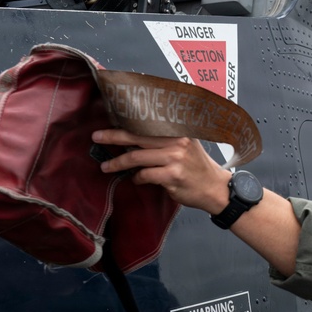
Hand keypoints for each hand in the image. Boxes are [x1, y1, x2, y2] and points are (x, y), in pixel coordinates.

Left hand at [92, 129, 229, 213]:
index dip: (126, 122)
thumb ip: (165, 140)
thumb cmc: (197, 168)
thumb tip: (133, 137)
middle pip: (137, 136)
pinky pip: (144, 175)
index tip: (110, 122)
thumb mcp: (187, 146)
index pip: (147, 124)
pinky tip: (137, 179)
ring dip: (118, 163)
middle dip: (113, 137)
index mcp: (180, 131)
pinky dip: (137, 178)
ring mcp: (175, 158)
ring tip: (107, 166)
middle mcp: (178, 141)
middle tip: (97, 137)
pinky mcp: (172, 176)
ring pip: (136, 158)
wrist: (215, 188)